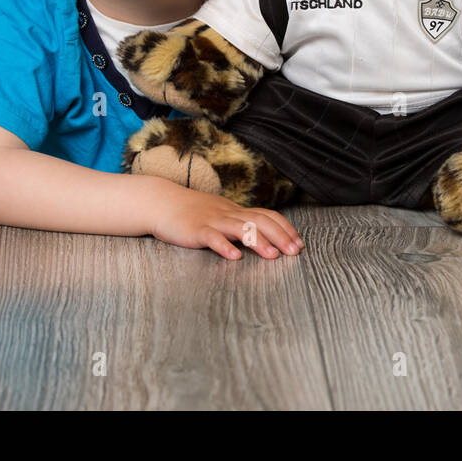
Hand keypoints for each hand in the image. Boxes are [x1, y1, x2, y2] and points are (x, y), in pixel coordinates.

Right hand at [148, 182, 303, 259]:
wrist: (162, 202)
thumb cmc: (191, 212)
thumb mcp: (220, 214)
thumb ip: (239, 223)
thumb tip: (262, 234)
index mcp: (236, 211)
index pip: (267, 215)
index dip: (285, 228)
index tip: (299, 243)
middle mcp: (228, 214)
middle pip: (260, 220)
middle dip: (280, 236)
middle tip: (294, 252)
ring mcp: (212, 221)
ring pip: (239, 228)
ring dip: (258, 241)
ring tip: (272, 255)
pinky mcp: (196, 230)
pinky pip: (212, 238)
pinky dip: (224, 247)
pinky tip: (234, 257)